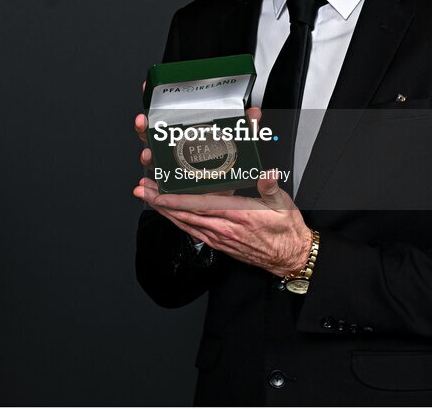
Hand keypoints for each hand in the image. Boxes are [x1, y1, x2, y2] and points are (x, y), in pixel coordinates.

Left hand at [132, 172, 311, 277]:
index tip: (158, 192)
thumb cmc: (286, 231)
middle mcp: (225, 229)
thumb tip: (267, 174)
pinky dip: (178, 222)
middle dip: (160, 202)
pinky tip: (170, 216)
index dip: (176, 199)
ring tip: (148, 198)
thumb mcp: (284, 205)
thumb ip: (271, 187)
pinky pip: (193, 232)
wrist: (290, 257)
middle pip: (185, 214)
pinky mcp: (220, 244)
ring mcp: (220, 238)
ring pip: (186, 224)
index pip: (200, 206)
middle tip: (141, 190)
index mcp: (238, 216)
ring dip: (165, 211)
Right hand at [133, 79, 259, 197]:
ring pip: (152, 157)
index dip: (154, 101)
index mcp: (186, 132)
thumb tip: (254, 113)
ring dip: (146, 154)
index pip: (167, 113)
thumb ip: (246, 129)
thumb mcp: (238, 145)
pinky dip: (150, 186)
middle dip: (144, 126)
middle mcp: (174, 147)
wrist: (228, 194)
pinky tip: (146, 183)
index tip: (146, 88)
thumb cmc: (228, 167)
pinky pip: (158, 183)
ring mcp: (171, 165)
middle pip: (152, 133)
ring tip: (147, 153)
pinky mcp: (173, 184)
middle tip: (143, 121)